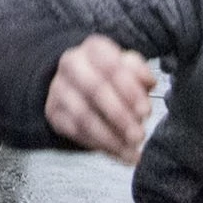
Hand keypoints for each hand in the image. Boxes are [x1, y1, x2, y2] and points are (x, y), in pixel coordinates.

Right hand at [44, 34, 157, 163]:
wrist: (77, 82)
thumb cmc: (110, 76)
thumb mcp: (128, 67)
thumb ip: (139, 71)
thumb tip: (148, 82)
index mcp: (94, 48)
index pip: (111, 66)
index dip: (130, 90)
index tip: (145, 111)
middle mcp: (71, 63)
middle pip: (95, 90)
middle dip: (120, 116)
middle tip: (139, 135)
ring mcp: (58, 88)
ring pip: (83, 116)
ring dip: (111, 137)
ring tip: (131, 150)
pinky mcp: (53, 112)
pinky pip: (76, 132)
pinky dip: (100, 146)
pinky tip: (120, 154)